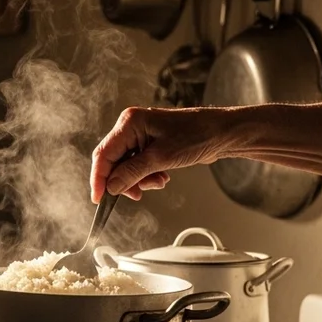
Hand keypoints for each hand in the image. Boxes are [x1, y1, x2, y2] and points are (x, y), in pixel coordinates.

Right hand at [90, 106, 235, 201]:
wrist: (222, 133)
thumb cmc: (197, 135)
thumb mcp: (162, 158)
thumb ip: (133, 173)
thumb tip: (111, 187)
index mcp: (130, 123)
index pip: (104, 154)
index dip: (99, 178)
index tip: (99, 198)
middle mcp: (131, 127)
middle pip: (113, 161)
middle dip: (123, 180)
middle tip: (135, 195)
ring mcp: (140, 136)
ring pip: (126, 166)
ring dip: (138, 180)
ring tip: (158, 182)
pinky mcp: (149, 145)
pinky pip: (138, 165)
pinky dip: (146, 176)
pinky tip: (161, 177)